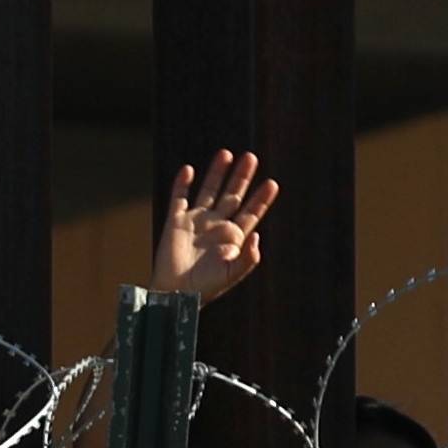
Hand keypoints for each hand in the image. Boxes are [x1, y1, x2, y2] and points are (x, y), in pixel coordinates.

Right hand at [146, 151, 280, 307]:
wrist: (176, 293)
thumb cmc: (206, 287)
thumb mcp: (233, 274)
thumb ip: (249, 257)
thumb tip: (257, 235)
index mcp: (233, 238)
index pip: (250, 213)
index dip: (261, 199)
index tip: (272, 183)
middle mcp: (216, 226)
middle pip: (232, 196)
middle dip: (242, 177)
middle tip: (251, 157)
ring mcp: (195, 222)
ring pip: (209, 191)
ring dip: (217, 173)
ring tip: (226, 153)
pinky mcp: (175, 222)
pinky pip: (179, 198)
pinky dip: (182, 184)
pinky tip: (189, 170)